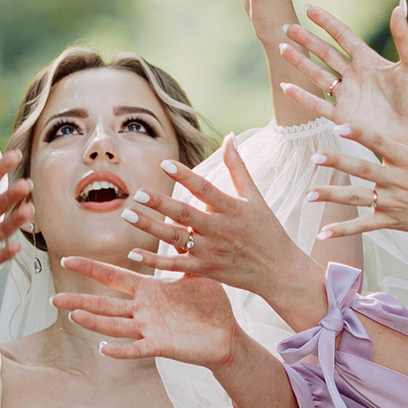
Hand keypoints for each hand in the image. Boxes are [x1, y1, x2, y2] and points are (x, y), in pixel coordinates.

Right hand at [53, 252, 238, 374]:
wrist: (226, 334)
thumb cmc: (210, 304)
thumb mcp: (194, 273)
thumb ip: (183, 250)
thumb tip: (180, 221)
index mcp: (148, 290)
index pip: (113, 276)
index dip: (90, 268)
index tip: (67, 259)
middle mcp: (143, 310)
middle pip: (104, 303)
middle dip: (79, 300)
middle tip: (53, 299)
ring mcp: (149, 328)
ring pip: (115, 325)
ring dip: (94, 322)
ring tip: (73, 315)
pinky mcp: (161, 345)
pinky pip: (137, 348)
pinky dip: (121, 350)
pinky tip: (103, 348)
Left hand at [140, 141, 321, 333]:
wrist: (278, 271)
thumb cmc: (267, 230)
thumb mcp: (254, 196)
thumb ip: (238, 166)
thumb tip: (230, 136)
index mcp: (232, 208)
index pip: (205, 189)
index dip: (185, 176)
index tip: (164, 163)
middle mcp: (220, 230)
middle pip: (185, 214)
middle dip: (160, 203)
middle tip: (137, 193)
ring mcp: (211, 251)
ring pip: (176, 238)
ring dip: (150, 227)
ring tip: (128, 214)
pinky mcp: (205, 270)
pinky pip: (176, 265)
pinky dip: (155, 261)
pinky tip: (134, 252)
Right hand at [277, 2, 407, 163]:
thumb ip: (404, 35)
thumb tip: (401, 4)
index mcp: (369, 61)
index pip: (342, 36)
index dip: (326, 22)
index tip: (308, 8)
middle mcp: (355, 76)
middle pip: (325, 53)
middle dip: (306, 40)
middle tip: (287, 27)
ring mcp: (347, 97)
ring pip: (317, 75)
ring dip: (300, 62)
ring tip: (282, 49)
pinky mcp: (344, 118)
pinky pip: (318, 105)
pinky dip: (301, 96)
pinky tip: (285, 86)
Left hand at [313, 128, 407, 247]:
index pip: (380, 143)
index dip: (359, 134)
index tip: (339, 126)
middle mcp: (399, 181)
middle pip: (363, 170)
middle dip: (339, 163)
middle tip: (315, 157)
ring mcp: (395, 204)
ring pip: (358, 199)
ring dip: (333, 197)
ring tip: (308, 195)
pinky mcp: (393, 222)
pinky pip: (365, 226)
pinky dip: (344, 230)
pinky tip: (322, 233)